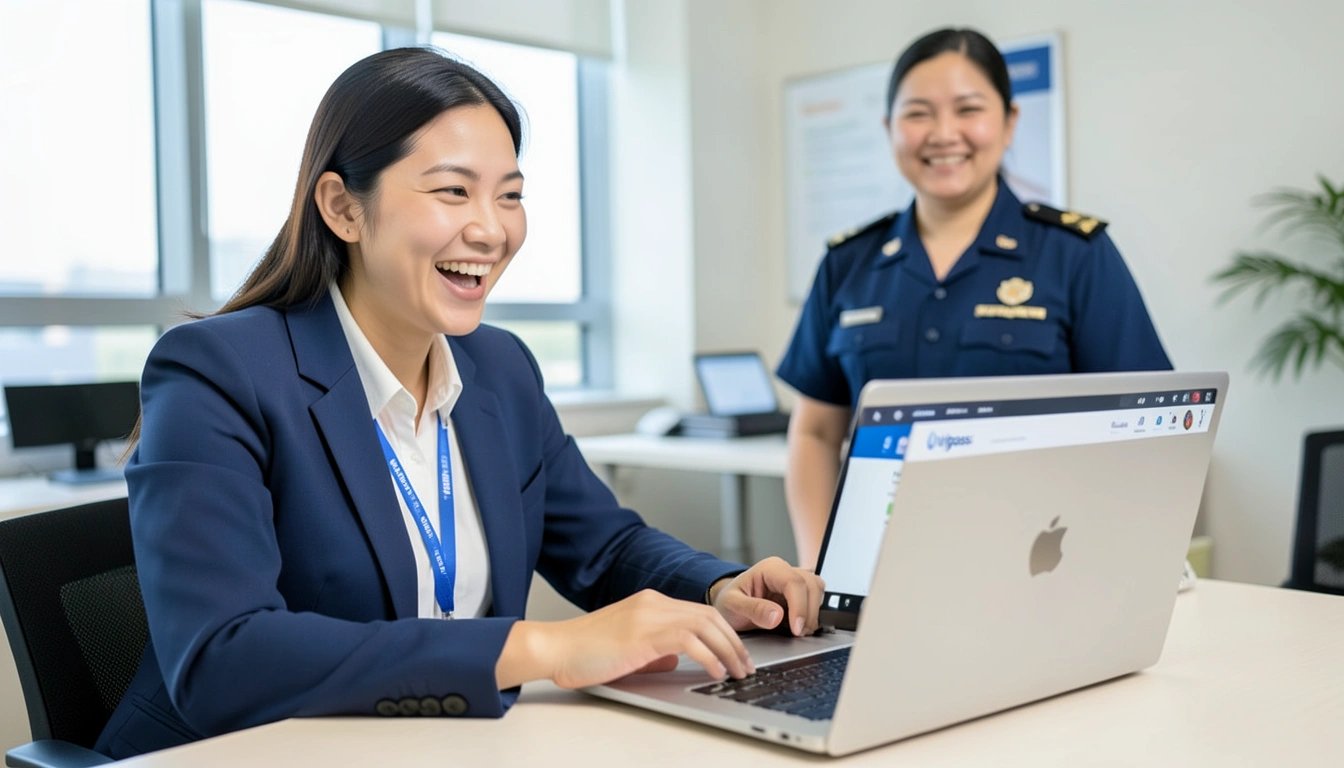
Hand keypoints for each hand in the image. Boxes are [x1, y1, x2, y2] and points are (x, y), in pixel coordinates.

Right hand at [501, 589, 755, 689]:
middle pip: (709, 615)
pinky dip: (708, 656)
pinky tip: (714, 671)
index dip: (725, 633)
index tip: (737, 654)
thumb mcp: (628, 648)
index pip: (700, 612)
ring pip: (704, 624)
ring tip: (737, 671)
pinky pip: (688, 640)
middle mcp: (653, 603)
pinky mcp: (641, 634)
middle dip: (734, 642)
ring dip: (727, 650)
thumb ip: (656, 651)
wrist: (554, 648)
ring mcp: (647, 615)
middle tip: (746, 665)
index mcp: (650, 603)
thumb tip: (679, 661)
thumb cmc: (583, 652)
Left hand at [709, 557, 824, 636]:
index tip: (797, 628)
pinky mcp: (799, 593)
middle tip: (798, 633)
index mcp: (769, 569)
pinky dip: (812, 615)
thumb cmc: (728, 602)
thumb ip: (753, 609)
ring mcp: (794, 580)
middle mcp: (784, 571)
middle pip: (811, 585)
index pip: (794, 582)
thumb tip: (777, 616)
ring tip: (799, 631)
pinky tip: (799, 627)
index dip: (799, 606)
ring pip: (817, 590)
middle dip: (809, 612)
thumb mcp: (732, 605)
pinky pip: (815, 600)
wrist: (727, 605)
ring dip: (813, 613)